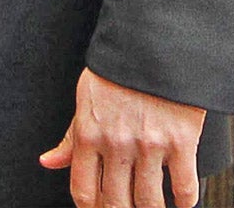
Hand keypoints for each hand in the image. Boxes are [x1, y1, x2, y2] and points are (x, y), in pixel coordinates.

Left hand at [39, 67, 204, 207]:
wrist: (154, 42)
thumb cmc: (118, 69)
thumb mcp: (85, 98)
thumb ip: (70, 136)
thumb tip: (48, 162)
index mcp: (89, 134)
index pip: (84, 190)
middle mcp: (117, 144)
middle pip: (116, 204)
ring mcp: (149, 144)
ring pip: (149, 202)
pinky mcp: (181, 141)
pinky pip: (184, 187)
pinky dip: (184, 202)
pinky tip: (181, 201)